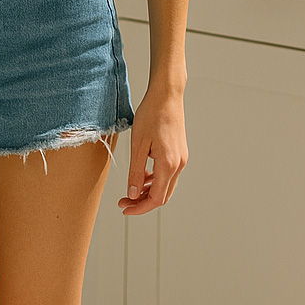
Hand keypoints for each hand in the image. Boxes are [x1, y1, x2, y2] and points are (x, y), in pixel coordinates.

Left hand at [118, 84, 186, 215]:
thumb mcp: (138, 145)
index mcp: (168, 164)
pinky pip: (167, 174)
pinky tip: (141, 177)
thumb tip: (132, 194)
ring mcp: (181, 159)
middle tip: (123, 201)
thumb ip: (135, 172)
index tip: (124, 209)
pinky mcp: (179, 154)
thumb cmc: (151, 115)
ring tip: (129, 191)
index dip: (139, 208)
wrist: (167, 95)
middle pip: (162, 196)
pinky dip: (154, 180)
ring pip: (165, 186)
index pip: (156, 198)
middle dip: (142, 202)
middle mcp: (179, 164)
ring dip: (148, 192)